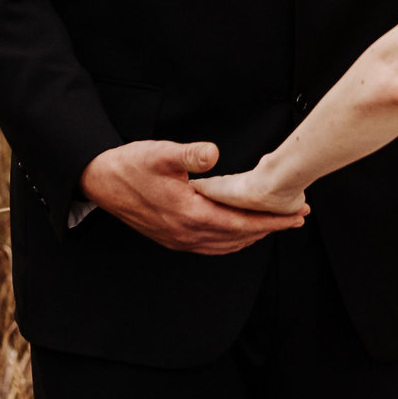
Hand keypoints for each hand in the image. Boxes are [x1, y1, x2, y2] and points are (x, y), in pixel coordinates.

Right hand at [79, 140, 307, 254]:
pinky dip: (232, 239)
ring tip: (273, 224)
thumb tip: (213, 153)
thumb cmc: (130, 166)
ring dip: (252, 236)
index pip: (241, 224)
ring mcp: (179, 239)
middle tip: (296, 218)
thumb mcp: (160, 153)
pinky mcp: (172, 238)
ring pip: (226, 245)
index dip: (272, 221)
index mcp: (189, 214)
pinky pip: (211, 245)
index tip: (296, 215)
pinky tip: (239, 230)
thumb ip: (189, 154)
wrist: (101, 181)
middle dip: (270, 228)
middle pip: (239, 238)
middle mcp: (186, 233)